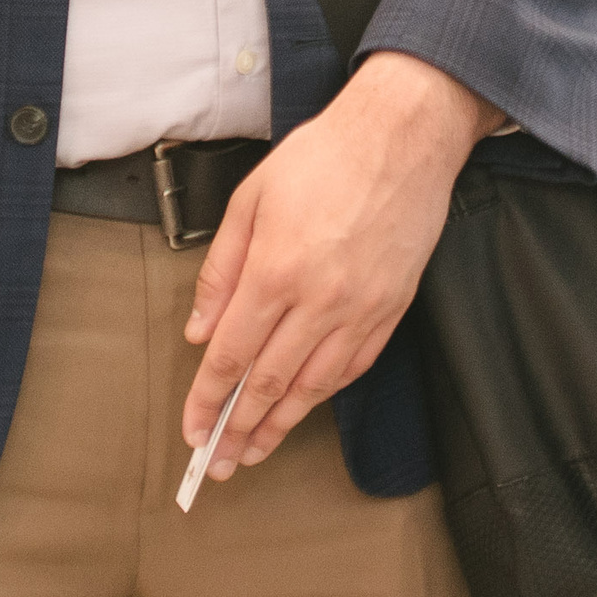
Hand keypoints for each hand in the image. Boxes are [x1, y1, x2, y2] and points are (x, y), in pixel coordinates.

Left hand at [181, 52, 505, 478]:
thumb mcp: (252, 197)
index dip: (206, 401)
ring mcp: (360, 307)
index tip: (192, 430)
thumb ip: (221, 267)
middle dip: (238, 430)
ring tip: (257, 449)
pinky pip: (355, 365)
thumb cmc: (327, 155)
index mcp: (275, 269)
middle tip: (219, 463)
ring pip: (314, 386)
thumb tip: (201, 329)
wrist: (403, 133)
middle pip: (269, 383)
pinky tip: (309, 404)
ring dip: (281, 425)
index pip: (230, 357)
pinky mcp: (392, 305)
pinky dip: (327, 393)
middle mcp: (318, 298)